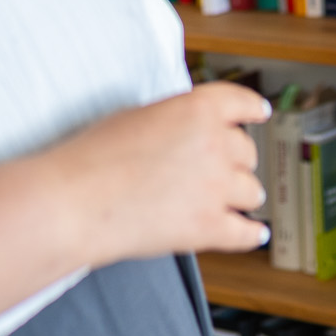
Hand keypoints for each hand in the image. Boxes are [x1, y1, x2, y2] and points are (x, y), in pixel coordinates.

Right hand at [50, 82, 270, 263]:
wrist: (75, 201)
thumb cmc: (93, 157)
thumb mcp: (137, 116)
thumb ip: (175, 120)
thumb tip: (188, 134)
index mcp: (197, 109)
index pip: (240, 102)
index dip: (253, 108)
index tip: (259, 112)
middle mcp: (215, 144)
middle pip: (248, 151)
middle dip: (236, 160)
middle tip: (222, 168)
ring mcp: (216, 187)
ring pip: (253, 191)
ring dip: (242, 195)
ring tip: (230, 200)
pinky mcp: (210, 227)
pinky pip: (246, 232)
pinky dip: (251, 233)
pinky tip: (253, 232)